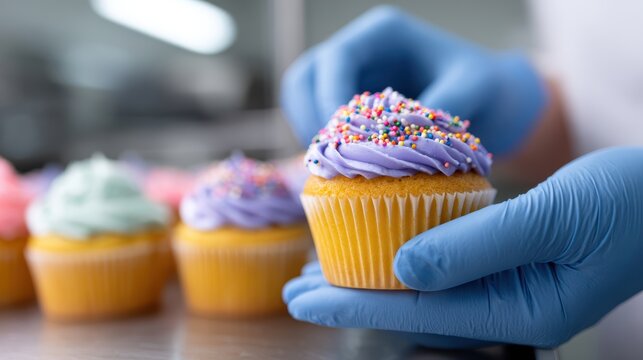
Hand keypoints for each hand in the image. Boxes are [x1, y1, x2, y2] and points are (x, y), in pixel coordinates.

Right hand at [281, 5, 547, 154]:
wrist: (487, 99)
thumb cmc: (483, 85)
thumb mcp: (472, 89)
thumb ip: (437, 107)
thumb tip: (401, 139)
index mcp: (382, 34)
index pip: (337, 58)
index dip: (330, 96)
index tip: (344, 138)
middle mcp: (357, 52)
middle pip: (303, 77)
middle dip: (309, 116)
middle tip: (334, 154)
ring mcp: (347, 79)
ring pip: (299, 99)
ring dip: (308, 131)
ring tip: (335, 163)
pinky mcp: (346, 104)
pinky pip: (314, 121)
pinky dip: (322, 144)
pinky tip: (343, 165)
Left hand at [283, 147, 642, 347]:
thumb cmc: (627, 204)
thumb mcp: (554, 218)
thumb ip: (477, 244)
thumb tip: (402, 267)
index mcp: (519, 311)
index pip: (415, 310)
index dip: (352, 303)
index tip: (301, 297)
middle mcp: (507, 310)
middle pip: (411, 307)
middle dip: (350, 297)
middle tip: (295, 289)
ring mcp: (509, 292)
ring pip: (424, 291)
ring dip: (372, 279)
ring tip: (323, 272)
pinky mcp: (510, 269)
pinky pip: (447, 271)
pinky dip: (405, 261)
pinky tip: (380, 250)